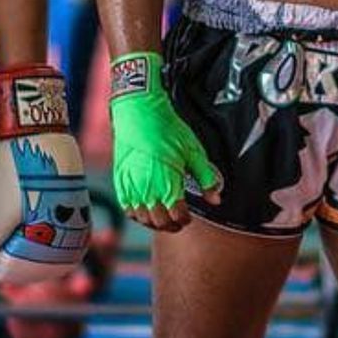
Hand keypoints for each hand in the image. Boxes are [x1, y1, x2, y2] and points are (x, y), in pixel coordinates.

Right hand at [107, 53, 220, 231]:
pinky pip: (127, 207)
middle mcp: (147, 189)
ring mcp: (131, 186)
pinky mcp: (120, 180)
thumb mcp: (195, 152)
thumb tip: (216, 199)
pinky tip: (146, 208)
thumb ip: (207, 178)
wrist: (140, 113)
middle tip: (178, 220)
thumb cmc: (168, 130)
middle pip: (159, 222)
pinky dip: (137, 213)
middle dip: (171, 225)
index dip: (184, 220)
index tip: (188, 217)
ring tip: (163, 216)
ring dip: (154, 222)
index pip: (176, 216)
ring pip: (141, 218)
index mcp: (168, 184)